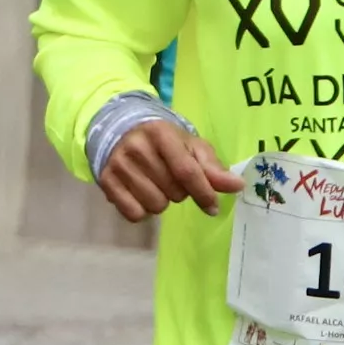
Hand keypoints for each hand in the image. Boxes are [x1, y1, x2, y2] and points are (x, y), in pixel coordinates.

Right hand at [96, 115, 244, 224]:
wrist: (119, 130)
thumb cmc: (163, 141)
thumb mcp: (189, 146)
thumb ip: (213, 167)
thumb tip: (237, 186)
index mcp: (161, 133)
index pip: (187, 171)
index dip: (204, 193)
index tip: (213, 207)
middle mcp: (137, 148)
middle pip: (174, 193)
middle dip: (181, 192)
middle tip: (172, 178)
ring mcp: (118, 165)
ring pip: (155, 206)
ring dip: (162, 201)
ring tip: (156, 184)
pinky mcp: (105, 182)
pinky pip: (134, 214)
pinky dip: (143, 210)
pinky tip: (141, 193)